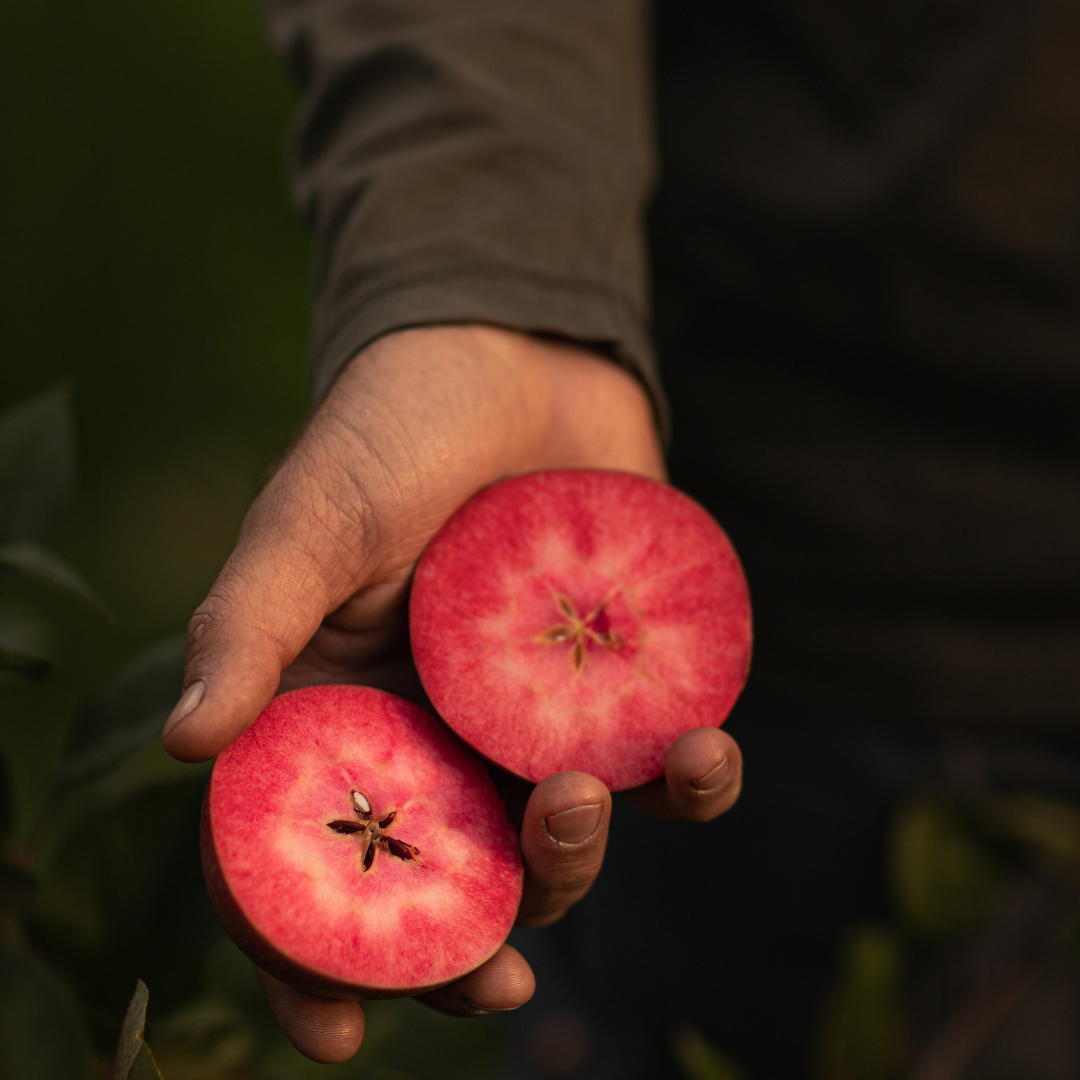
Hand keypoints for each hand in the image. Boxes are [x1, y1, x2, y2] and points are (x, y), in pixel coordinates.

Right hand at [161, 324, 742, 1060]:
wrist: (514, 354)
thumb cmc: (394, 427)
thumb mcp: (311, 518)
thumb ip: (247, 623)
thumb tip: (180, 743)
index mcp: (343, 712)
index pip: (312, 856)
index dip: (316, 954)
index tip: (344, 1033)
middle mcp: (438, 729)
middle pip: (453, 872)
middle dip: (477, 933)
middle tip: (503, 969)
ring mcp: (534, 711)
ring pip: (562, 834)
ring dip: (582, 852)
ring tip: (587, 800)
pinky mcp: (622, 677)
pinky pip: (664, 760)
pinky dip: (691, 776)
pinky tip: (704, 750)